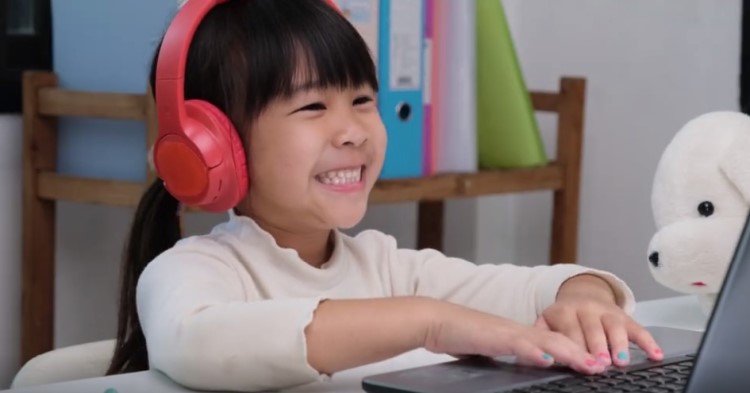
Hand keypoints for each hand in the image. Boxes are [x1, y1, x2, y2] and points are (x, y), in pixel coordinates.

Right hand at [422, 299, 607, 374]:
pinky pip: (518, 344)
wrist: (436, 321)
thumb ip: (511, 357)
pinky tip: (547, 359)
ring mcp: (508, 333)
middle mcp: (519, 331)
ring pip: (546, 341)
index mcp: (520, 336)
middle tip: (606, 367)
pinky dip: (534, 351)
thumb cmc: (461, 337)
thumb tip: (529, 366)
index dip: (577, 354)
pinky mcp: (494, 336)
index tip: (597, 367)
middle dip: (583, 355)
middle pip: (558, 341)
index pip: (554, 344)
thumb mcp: (492, 351)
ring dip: (570, 353)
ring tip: (591, 365)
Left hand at [536, 274, 663, 367]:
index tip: (579, 362)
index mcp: (565, 311)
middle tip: (600, 365)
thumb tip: (535, 352)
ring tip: (621, 362)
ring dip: (619, 344)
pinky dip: (648, 342)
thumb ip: (542, 334)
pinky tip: (655, 355)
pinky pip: (638, 328)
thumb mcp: (547, 321)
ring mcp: (607, 311)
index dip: (575, 346)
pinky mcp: (625, 316)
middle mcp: (587, 309)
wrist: (582, 294)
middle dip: (597, 347)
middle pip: (593, 329)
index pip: (570, 330)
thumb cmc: (563, 317)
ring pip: (615, 327)